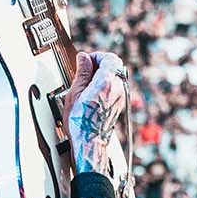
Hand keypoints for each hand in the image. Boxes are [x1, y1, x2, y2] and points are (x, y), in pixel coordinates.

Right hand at [67, 52, 127, 175]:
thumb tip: (83, 57)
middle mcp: (118, 88)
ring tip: (86, 84)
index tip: (86, 61)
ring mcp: (121, 96)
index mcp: (107, 82)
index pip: (110, 58)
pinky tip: (92, 93)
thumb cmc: (80, 121)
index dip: (97, 56)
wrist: (89, 142)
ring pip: (116, 76)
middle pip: (115, 66)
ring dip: (102, 75)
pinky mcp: (120, 103)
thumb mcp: (75, 93)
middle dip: (99, 64)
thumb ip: (82, 72)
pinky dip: (106, 84)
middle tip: (85, 71)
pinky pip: (116, 86)